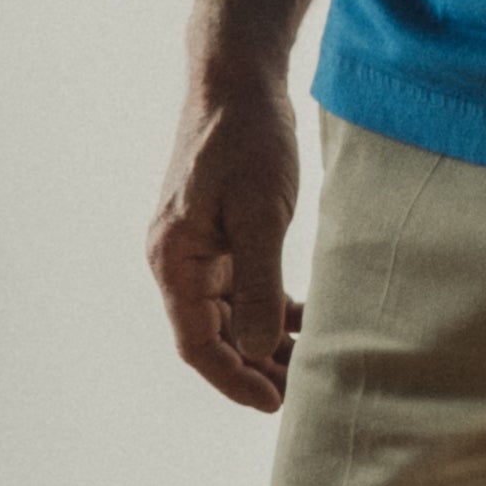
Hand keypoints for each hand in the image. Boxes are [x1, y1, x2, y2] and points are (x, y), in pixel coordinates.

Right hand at [148, 78, 305, 412]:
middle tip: (306, 391)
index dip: (235, 379)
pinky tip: (306, 323)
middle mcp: (177, 261)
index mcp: (174, 259)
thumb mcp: (261, 214)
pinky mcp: (220, 237)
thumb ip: (259, 285)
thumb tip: (258, 350)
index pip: (197, 343)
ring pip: (230, 317)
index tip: (277, 403)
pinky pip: (242, 290)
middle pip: (212, 336)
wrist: (238, 82)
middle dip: (255, 368)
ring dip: (265, 343)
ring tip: (311, 366)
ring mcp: (198, 250)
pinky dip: (271, 311)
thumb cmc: (247, 140)